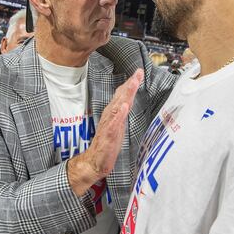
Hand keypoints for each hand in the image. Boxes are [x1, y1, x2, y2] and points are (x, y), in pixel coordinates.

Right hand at [67, 69, 142, 196]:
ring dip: (125, 95)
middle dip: (130, 85)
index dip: (130, 84)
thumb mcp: (118, 125)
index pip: (122, 96)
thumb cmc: (107, 144)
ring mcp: (109, 125)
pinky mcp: (108, 136)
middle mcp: (110, 116)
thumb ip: (121, 112)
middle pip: (121, 97)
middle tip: (137, 73)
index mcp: (114, 114)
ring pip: (117, 107)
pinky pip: (114, 124)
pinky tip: (123, 107)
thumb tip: (126, 99)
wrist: (96, 161)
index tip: (138, 72)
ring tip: (132, 84)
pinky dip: (118, 115)